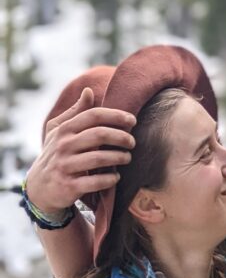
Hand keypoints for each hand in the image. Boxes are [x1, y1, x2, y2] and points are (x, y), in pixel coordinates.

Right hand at [25, 87, 135, 214]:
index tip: (132, 120)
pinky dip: (110, 179)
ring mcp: (66, 166)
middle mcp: (63, 146)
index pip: (93, 116)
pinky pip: (95, 182)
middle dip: (121, 137)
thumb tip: (89, 90)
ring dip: (118, 157)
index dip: (116, 116)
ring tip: (127, 158)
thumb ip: (76, 112)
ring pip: (99, 158)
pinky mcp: (70, 186)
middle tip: (132, 142)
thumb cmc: (55, 154)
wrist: (41, 187)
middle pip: (99, 135)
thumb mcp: (58, 131)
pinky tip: (117, 177)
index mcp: (64, 130)